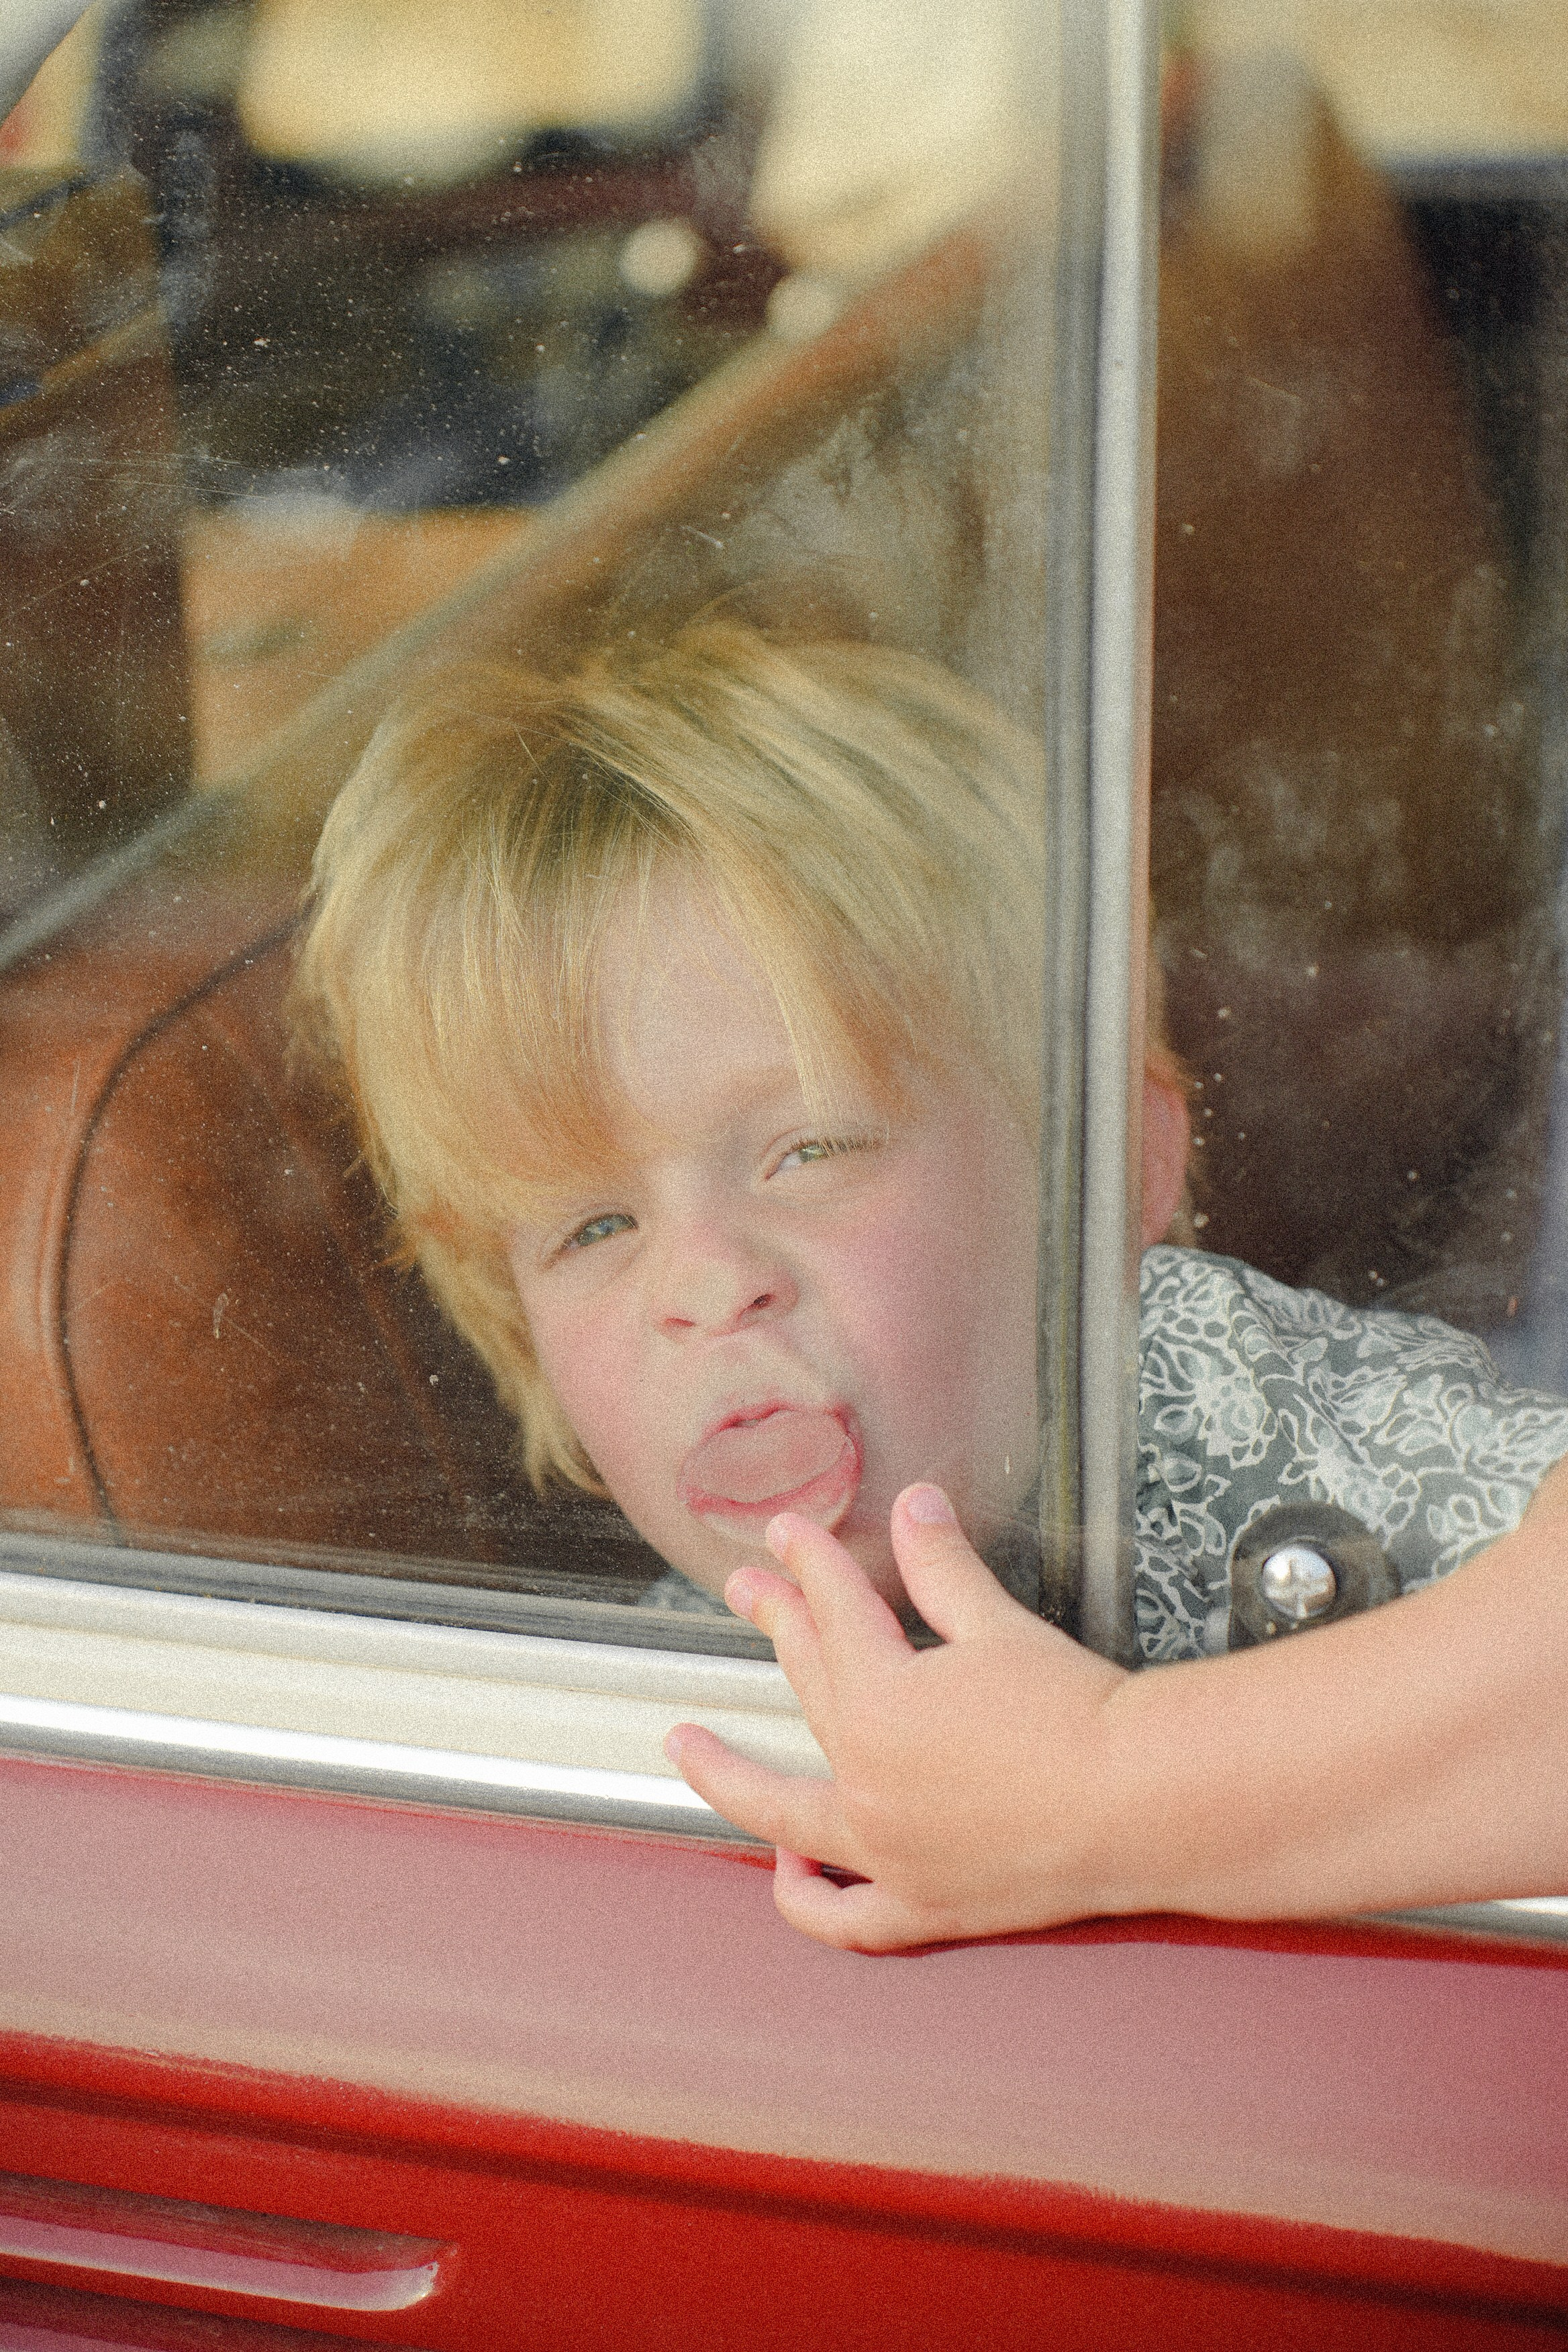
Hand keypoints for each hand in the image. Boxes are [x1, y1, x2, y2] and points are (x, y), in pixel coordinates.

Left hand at [664, 1484, 1130, 1950]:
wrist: (1144, 1802)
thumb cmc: (1079, 1713)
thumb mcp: (999, 1627)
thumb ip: (942, 1569)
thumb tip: (915, 1507)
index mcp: (879, 1703)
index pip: (831, 1613)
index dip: (808, 1563)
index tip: (788, 1535)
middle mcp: (866, 1781)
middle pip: (806, 1687)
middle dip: (777, 1624)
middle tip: (750, 1590)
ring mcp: (887, 1853)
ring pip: (783, 1812)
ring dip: (725, 1774)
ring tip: (683, 1744)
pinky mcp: (924, 1906)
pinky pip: (845, 1917)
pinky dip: (807, 1898)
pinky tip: (785, 1869)